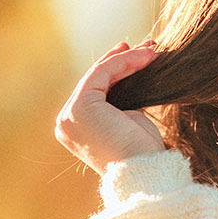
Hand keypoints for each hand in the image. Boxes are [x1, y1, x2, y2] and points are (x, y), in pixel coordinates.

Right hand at [54, 40, 169, 175]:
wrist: (146, 171)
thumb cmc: (143, 152)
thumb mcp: (128, 120)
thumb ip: (119, 101)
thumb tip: (126, 76)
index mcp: (74, 128)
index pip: (94, 91)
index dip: (116, 70)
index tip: (139, 55)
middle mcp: (65, 122)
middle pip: (94, 80)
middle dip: (122, 60)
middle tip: (147, 47)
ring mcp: (70, 115)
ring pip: (99, 74)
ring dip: (127, 58)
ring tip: (152, 50)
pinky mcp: (80, 107)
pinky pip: (102, 73)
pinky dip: (124, 61)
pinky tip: (145, 57)